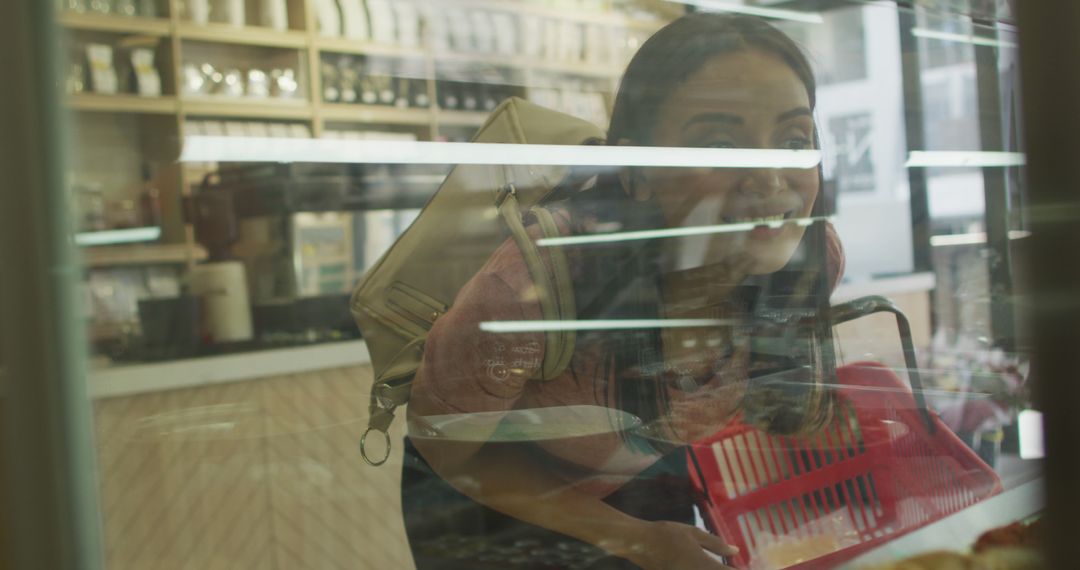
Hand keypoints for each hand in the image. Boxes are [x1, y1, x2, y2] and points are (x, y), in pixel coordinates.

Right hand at [619, 520, 738, 569]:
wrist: (639, 543)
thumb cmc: (667, 534)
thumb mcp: (693, 534)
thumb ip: (716, 544)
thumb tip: (736, 550)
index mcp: (706, 566)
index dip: (740, 569)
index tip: (747, 566)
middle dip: (725, 569)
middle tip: (728, 562)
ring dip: (713, 568)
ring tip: (713, 562)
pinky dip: (698, 568)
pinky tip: (696, 564)